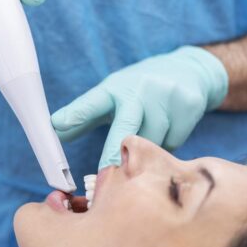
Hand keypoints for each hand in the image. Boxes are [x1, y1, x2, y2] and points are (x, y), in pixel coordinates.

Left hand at [51, 46, 228, 168]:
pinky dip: (165, 147)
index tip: (57, 126)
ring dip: (144, 152)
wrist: (189, 71)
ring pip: (151, 143)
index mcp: (117, 88)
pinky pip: (172, 144)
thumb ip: (85, 116)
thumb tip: (57, 131)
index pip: (93, 102)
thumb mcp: (112, 96)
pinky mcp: (188, 108)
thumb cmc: (140, 89)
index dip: (76, 115)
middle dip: (114, 154)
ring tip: (146, 138)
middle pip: (125, 129)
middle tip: (104, 175)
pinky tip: (167, 132)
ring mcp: (167, 98)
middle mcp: (141, 90)